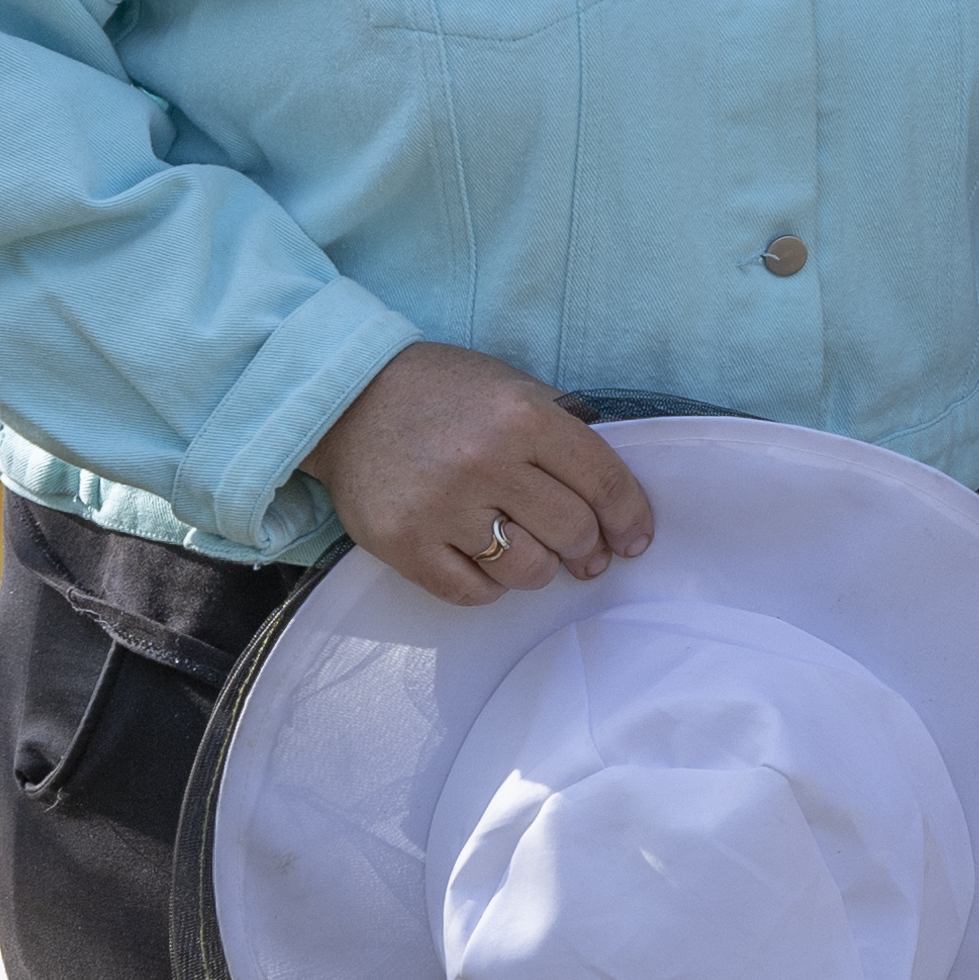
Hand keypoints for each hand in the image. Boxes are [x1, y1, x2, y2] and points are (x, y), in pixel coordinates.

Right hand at [315, 344, 654, 604]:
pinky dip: (490, 586)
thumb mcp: (509, 386)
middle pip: (572, 532)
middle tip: (585, 554)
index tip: (635, 539)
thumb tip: (611, 498)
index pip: (603, 481)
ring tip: (528, 551)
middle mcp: (484, 461)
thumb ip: (560, 430)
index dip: (630, 518)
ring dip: (539, 569)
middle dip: (589, 550)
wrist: (343, 398)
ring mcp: (441, 506)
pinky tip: (484, 561)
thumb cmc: (438, 393)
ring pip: (528, 570)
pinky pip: (473, 593)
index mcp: (521, 416)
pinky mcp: (403, 543)